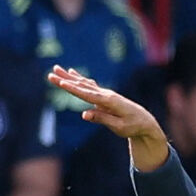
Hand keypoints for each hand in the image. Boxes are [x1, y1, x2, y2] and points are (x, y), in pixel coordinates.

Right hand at [47, 66, 168, 166]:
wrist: (144, 121)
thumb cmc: (132, 126)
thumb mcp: (118, 127)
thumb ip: (102, 119)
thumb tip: (84, 114)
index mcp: (108, 101)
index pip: (86, 94)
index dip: (72, 88)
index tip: (61, 82)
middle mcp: (105, 94)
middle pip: (82, 86)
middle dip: (65, 80)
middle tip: (51, 74)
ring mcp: (105, 93)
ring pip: (84, 83)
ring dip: (69, 76)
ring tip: (56, 68)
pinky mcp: (104, 96)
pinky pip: (89, 86)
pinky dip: (79, 79)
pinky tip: (72, 73)